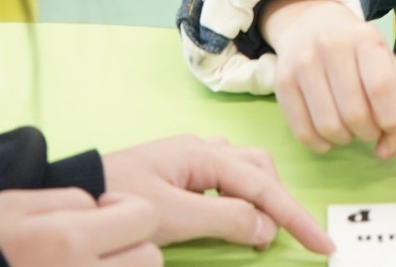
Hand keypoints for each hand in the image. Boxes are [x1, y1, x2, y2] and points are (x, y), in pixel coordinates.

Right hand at [0, 188, 160, 265]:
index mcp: (68, 238)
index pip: (144, 217)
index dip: (128, 210)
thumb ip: (70, 200)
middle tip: (97, 244)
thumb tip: (104, 209)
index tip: (103, 213)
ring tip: (88, 264)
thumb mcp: (17, 204)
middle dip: (131, 245)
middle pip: (149, 257)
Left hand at [102, 134, 334, 253]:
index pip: (263, 186)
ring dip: (261, 200)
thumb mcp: (171, 216)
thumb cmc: (116, 200)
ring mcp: (190, 159)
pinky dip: (241, 200)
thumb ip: (223, 218)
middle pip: (261, 170)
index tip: (323, 245)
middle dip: (281, 204)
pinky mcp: (180, 173)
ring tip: (263, 234)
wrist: (72, 195)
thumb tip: (266, 228)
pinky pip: (225, 181)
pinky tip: (234, 219)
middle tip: (292, 240)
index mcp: (202, 155)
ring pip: (245, 173)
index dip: (296, 217)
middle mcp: (202, 150)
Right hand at [260, 0, 395, 151]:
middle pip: (354, 112)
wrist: (311, 25)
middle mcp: (331, 47)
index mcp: (365, 39)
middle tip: (371, 130)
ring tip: (351, 131)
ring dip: (345, 139)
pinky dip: (320, 144)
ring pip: (328, 125)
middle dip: (368, 132)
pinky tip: (330, 137)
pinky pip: (302, 131)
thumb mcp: (386, 67)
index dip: (390, 118)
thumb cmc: (358, 54)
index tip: (391, 125)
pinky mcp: (282, 83)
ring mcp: (303, 63)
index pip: (381, 87)